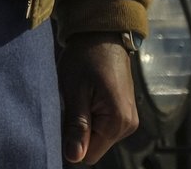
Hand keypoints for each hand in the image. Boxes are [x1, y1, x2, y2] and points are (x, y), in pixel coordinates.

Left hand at [57, 34, 140, 163]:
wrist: (102, 35)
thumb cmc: (85, 58)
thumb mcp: (75, 91)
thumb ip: (76, 126)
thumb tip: (73, 158)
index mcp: (118, 122)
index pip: (90, 155)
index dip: (71, 143)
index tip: (62, 120)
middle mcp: (128, 125)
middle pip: (94, 146)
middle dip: (77, 132)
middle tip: (69, 104)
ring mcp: (128, 118)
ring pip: (97, 136)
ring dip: (83, 122)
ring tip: (77, 97)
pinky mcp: (123, 111)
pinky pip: (102, 125)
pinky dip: (90, 116)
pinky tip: (84, 96)